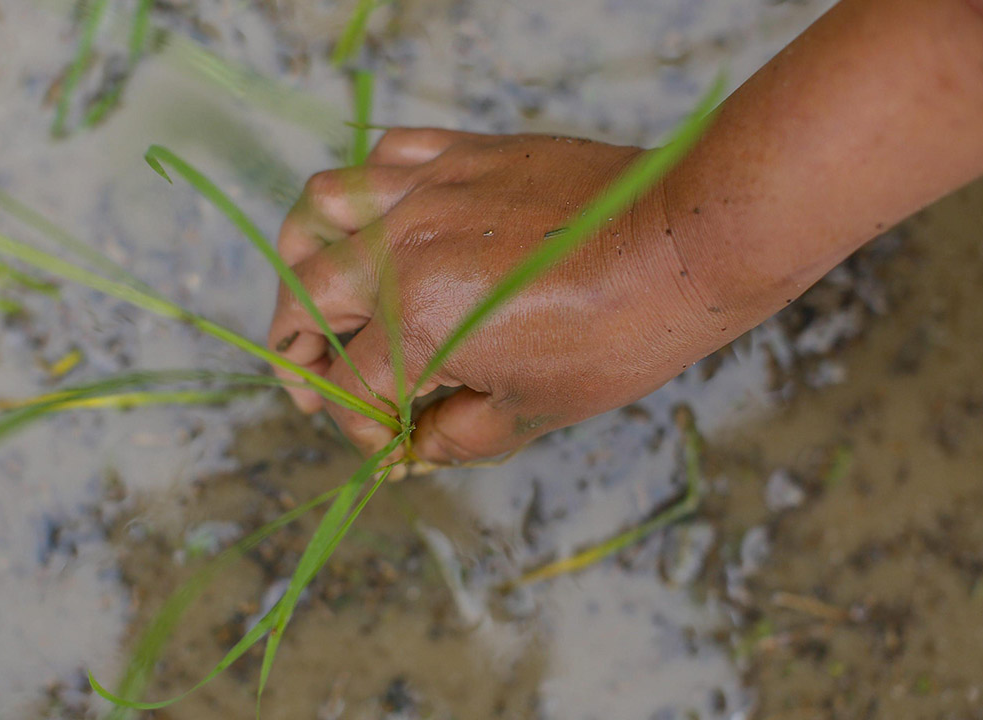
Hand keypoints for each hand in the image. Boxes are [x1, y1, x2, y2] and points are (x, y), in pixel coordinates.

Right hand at [268, 128, 734, 464]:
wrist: (681, 243)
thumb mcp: (535, 412)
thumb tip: (416, 446)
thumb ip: (457, 436)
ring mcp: (427, 190)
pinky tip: (380, 221)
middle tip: (315, 380)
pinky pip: (383, 156)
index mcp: (417, 320)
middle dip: (300, 355)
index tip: (390, 441)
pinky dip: (363, 190)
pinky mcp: (461, 153)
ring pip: (320, 209)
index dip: (362, 430)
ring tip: (317, 288)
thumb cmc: (620, 332)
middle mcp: (402, 248)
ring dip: (303, 258)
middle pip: (307, 300)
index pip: (352, 387)